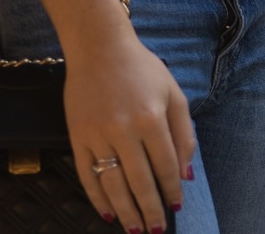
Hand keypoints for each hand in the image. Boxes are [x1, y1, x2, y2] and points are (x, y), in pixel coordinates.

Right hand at [66, 27, 196, 232]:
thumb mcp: (173, 93)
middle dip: (150, 209)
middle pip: (139, 180)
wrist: (99, 49)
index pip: (165, 165)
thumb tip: (186, 173)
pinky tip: (107, 213)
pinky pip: (87, 175)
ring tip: (135, 230)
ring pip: (112, 184)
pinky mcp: (77, 138)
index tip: (176, 206)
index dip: (171, 190)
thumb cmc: (142, 70)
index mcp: (151, 118)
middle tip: (156, 229)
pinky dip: (97, 198)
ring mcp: (97, 135)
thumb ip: (184, 133)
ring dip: (125, 212)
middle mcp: (124, 129)